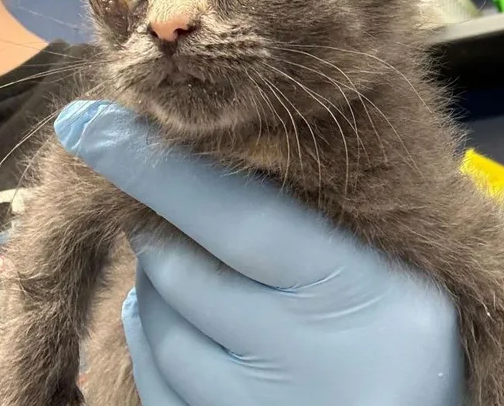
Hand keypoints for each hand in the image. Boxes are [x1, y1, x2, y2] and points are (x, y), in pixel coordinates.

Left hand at [55, 100, 464, 405]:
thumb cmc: (410, 322)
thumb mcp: (385, 260)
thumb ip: (310, 217)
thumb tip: (216, 162)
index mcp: (356, 286)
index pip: (241, 218)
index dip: (163, 170)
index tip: (92, 124)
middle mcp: (308, 355)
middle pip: (186, 275)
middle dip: (157, 227)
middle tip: (162, 202)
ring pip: (162, 328)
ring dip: (157, 282)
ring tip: (189, 262)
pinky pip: (158, 383)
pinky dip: (152, 335)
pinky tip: (178, 317)